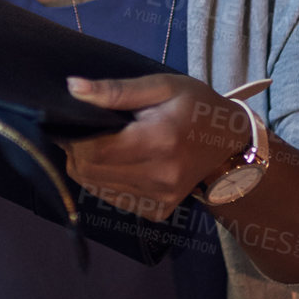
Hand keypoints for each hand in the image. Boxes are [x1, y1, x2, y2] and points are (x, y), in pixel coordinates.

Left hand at [61, 73, 252, 222]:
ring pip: (94, 187)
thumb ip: (115, 90)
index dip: (73, 137)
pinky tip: (114, 161)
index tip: (69, 120)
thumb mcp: (160, 86)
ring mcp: (159, 199)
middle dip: (74, 150)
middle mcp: (159, 177)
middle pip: (89, 171)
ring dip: (86, 165)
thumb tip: (72, 88)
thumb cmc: (194, 107)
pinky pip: (110, 197)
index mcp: (159, 141)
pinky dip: (101, 180)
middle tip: (81, 129)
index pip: (95, 150)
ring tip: (98, 143)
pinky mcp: (157, 212)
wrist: (229, 144)